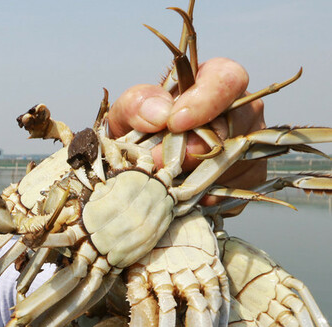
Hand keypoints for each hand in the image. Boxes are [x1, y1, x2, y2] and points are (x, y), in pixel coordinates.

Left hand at [108, 57, 266, 204]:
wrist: (138, 160)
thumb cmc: (137, 128)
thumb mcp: (127, 111)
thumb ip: (137, 104)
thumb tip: (161, 114)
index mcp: (211, 81)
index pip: (228, 80)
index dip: (206, 101)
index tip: (175, 123)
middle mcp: (239, 110)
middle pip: (238, 126)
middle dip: (197, 150)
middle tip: (165, 163)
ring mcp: (247, 144)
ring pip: (239, 161)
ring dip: (198, 176)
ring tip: (168, 179)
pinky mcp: (247, 177)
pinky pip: (238, 189)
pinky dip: (207, 196)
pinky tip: (183, 195)